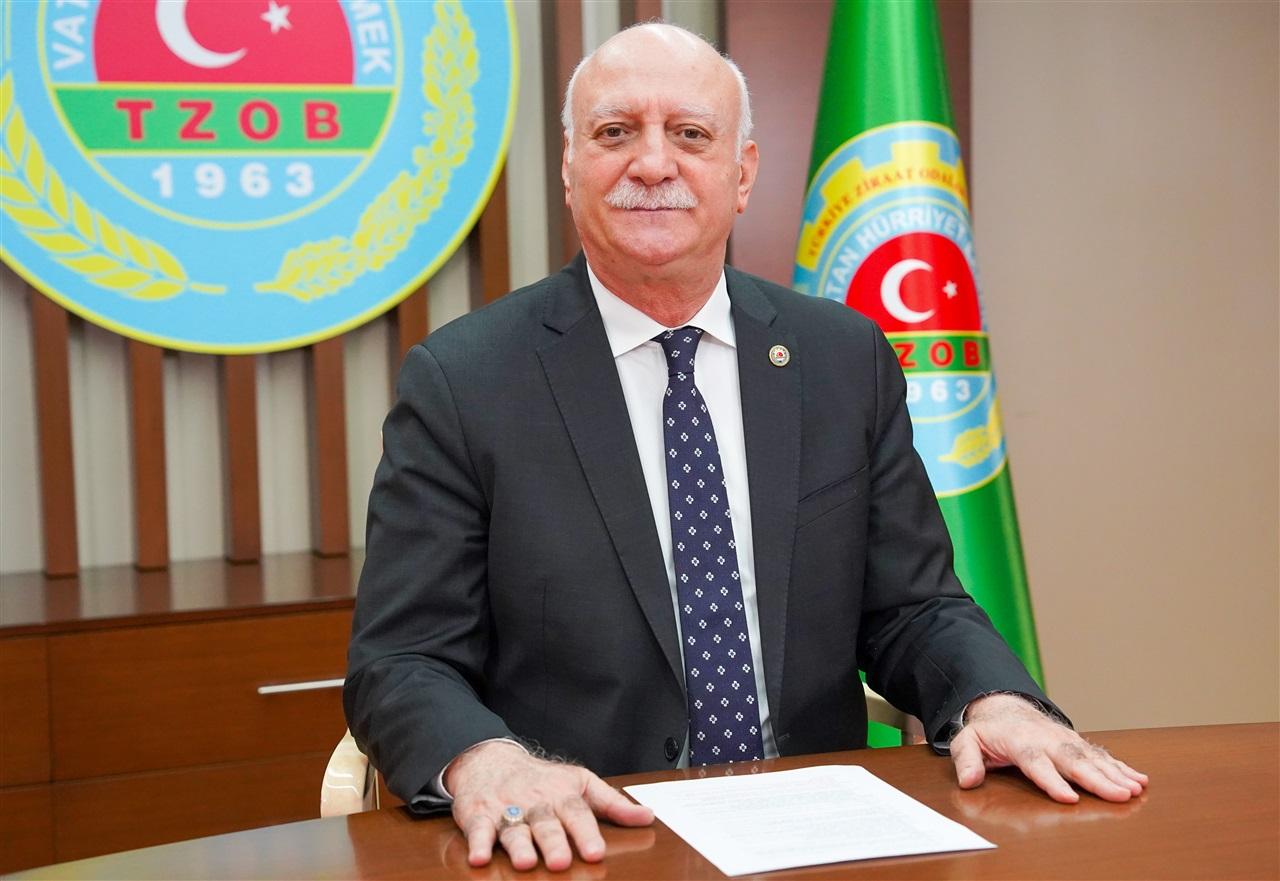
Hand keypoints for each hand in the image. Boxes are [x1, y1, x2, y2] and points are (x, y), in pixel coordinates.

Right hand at [445, 741, 654, 870]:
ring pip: (514, 828)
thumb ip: (612, 803)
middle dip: (553, 842)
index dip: (586, 833)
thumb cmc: (543, 779)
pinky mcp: (479, 815)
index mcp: (562, 795)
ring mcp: (506, 809)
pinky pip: (477, 829)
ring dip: (518, 845)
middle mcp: (535, 803)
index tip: (595, 852)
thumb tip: (648, 817)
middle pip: (545, 823)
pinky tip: (479, 857)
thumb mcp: (581, 783)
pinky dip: (477, 842)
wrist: (491, 759)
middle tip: (561, 862)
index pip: (577, 813)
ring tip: (525, 862)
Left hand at [950, 693, 1148, 803]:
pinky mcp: (1078, 744)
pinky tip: (1139, 780)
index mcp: (1020, 741)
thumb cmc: (989, 731)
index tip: (1069, 798)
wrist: (1006, 708)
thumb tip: (969, 781)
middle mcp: (1048, 739)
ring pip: (1092, 757)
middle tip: (1120, 796)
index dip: (1052, 780)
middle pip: (1073, 760)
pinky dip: (1121, 768)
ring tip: (1135, 790)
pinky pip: (1102, 756)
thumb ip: (966, 760)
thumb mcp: (968, 740)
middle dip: (1097, 779)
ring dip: (1115, 774)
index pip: (1036, 761)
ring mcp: (1066, 740)